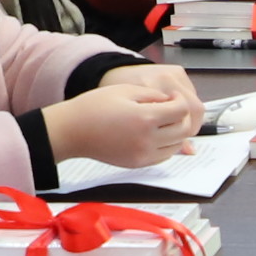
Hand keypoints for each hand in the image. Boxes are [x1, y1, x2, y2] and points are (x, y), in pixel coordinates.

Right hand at [51, 66, 202, 166]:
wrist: (72, 131)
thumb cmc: (93, 107)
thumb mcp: (125, 90)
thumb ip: (153, 95)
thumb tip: (170, 101)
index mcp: (145, 118)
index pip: (181, 111)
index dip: (179, 100)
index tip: (172, 96)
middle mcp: (147, 140)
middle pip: (183, 130)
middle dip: (182, 116)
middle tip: (172, 108)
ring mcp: (143, 155)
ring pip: (177, 145)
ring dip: (177, 132)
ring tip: (164, 121)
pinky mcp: (138, 164)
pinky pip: (164, 156)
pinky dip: (167, 145)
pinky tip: (156, 134)